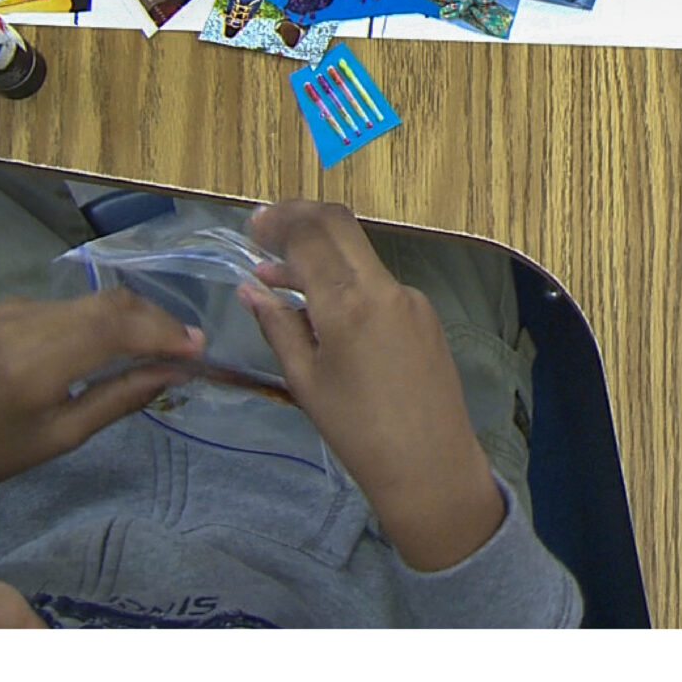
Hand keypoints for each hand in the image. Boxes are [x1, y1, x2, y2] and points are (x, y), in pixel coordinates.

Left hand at [0, 292, 203, 545]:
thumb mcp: (62, 437)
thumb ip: (120, 398)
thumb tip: (175, 372)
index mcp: (33, 364)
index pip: (114, 329)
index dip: (163, 333)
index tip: (199, 349)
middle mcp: (24, 324)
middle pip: (110, 304)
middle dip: (157, 320)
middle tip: (188, 347)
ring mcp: (14, 310)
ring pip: (94, 300)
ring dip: (134, 317)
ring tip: (161, 345)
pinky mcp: (10, 307)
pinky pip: (71, 305)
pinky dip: (104, 318)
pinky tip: (117, 342)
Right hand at [238, 202, 503, 571]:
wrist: (430, 462)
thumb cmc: (357, 430)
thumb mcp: (305, 380)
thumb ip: (278, 326)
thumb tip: (251, 289)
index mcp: (349, 302)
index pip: (310, 234)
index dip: (278, 221)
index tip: (253, 227)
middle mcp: (384, 287)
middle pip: (341, 226)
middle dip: (301, 218)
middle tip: (265, 231)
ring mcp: (411, 297)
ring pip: (360, 254)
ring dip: (322, 254)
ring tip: (278, 278)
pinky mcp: (425, 314)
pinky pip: (378, 283)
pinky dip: (346, 282)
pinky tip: (323, 311)